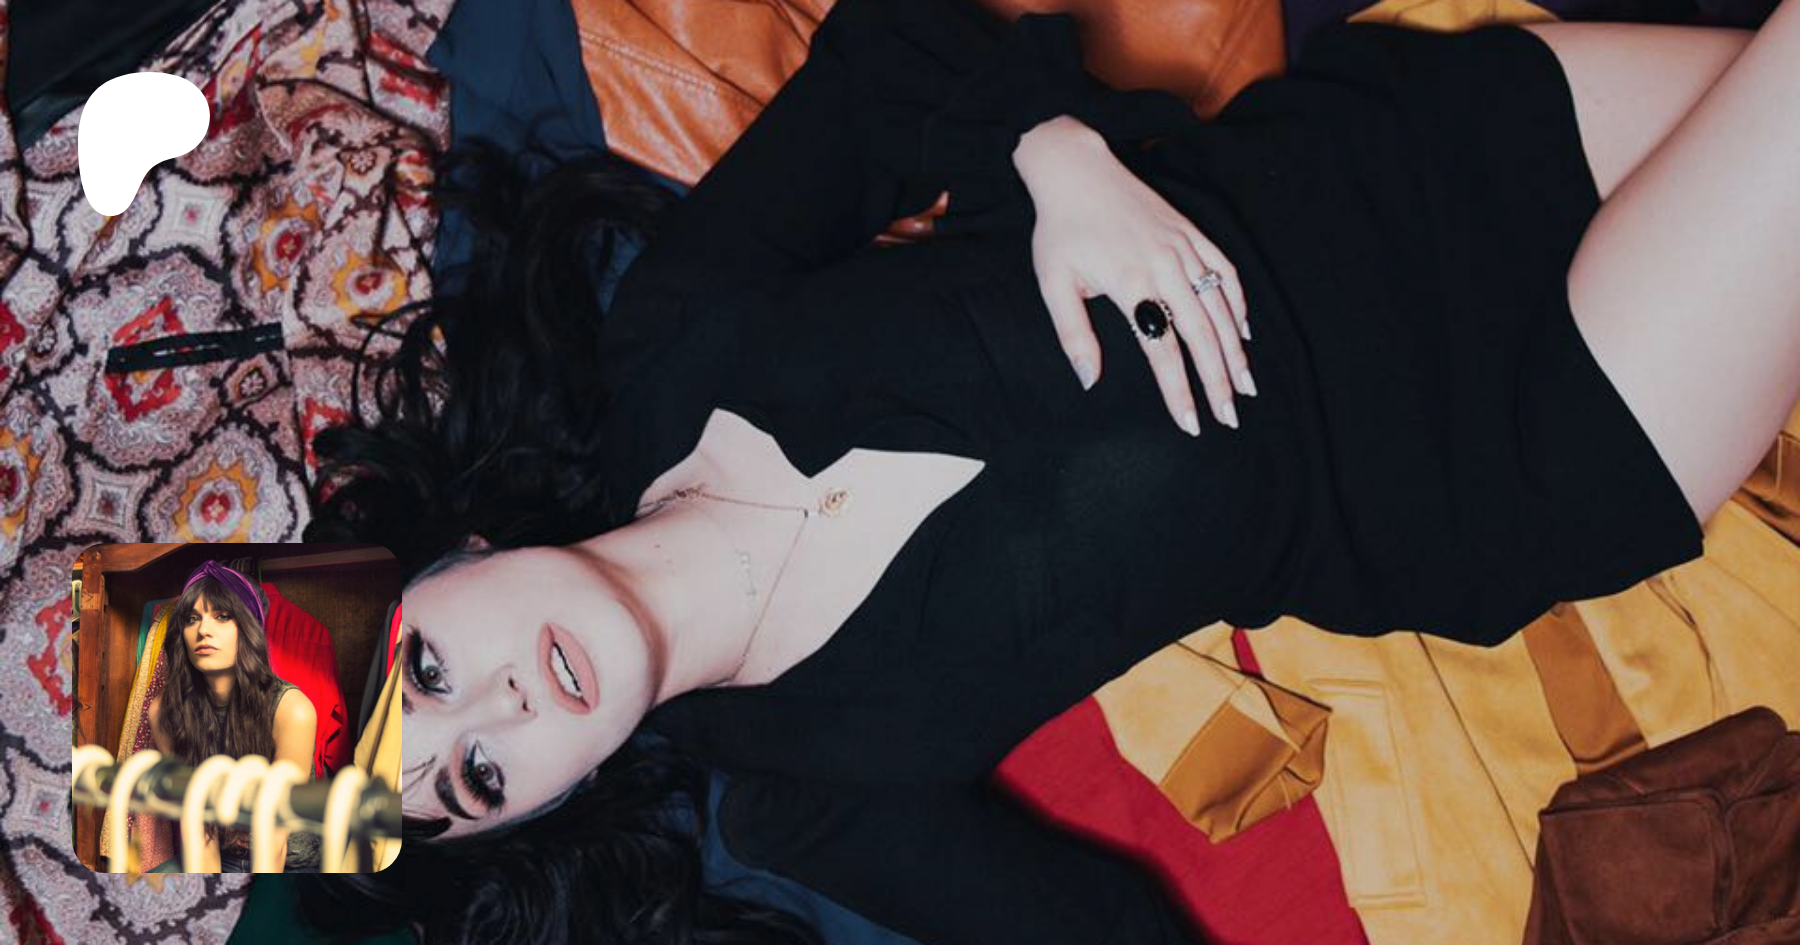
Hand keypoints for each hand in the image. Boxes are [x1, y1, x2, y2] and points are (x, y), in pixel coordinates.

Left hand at [1014, 117, 1252, 435]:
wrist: (1076, 169)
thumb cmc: (1060, 230)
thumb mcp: (1053, 283)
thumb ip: (1073, 334)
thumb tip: (1089, 381)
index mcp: (1130, 283)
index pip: (1162, 351)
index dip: (1178, 390)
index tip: (1190, 423)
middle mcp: (1164, 266)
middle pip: (1201, 335)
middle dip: (1218, 381)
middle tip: (1229, 417)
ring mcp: (1183, 248)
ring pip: (1220, 308)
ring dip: (1235, 350)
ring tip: (1245, 386)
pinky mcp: (1192, 233)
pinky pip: (1226, 272)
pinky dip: (1238, 303)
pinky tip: (1244, 332)